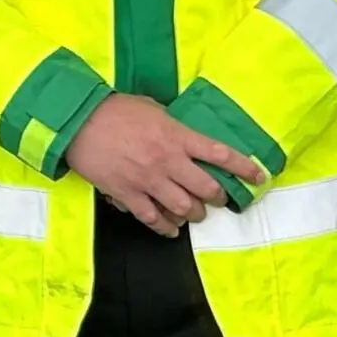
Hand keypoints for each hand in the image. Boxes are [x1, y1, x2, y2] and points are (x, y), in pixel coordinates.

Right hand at [64, 94, 264, 236]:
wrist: (77, 122)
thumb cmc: (114, 109)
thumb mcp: (153, 108)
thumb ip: (173, 125)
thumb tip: (183, 134)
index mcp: (177, 136)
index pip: (220, 154)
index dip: (244, 168)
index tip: (258, 176)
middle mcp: (168, 161)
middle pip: (206, 188)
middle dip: (217, 197)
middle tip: (217, 198)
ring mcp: (148, 180)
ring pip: (183, 207)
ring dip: (193, 213)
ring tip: (193, 212)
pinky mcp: (128, 193)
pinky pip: (152, 218)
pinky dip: (164, 226)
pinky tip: (171, 229)